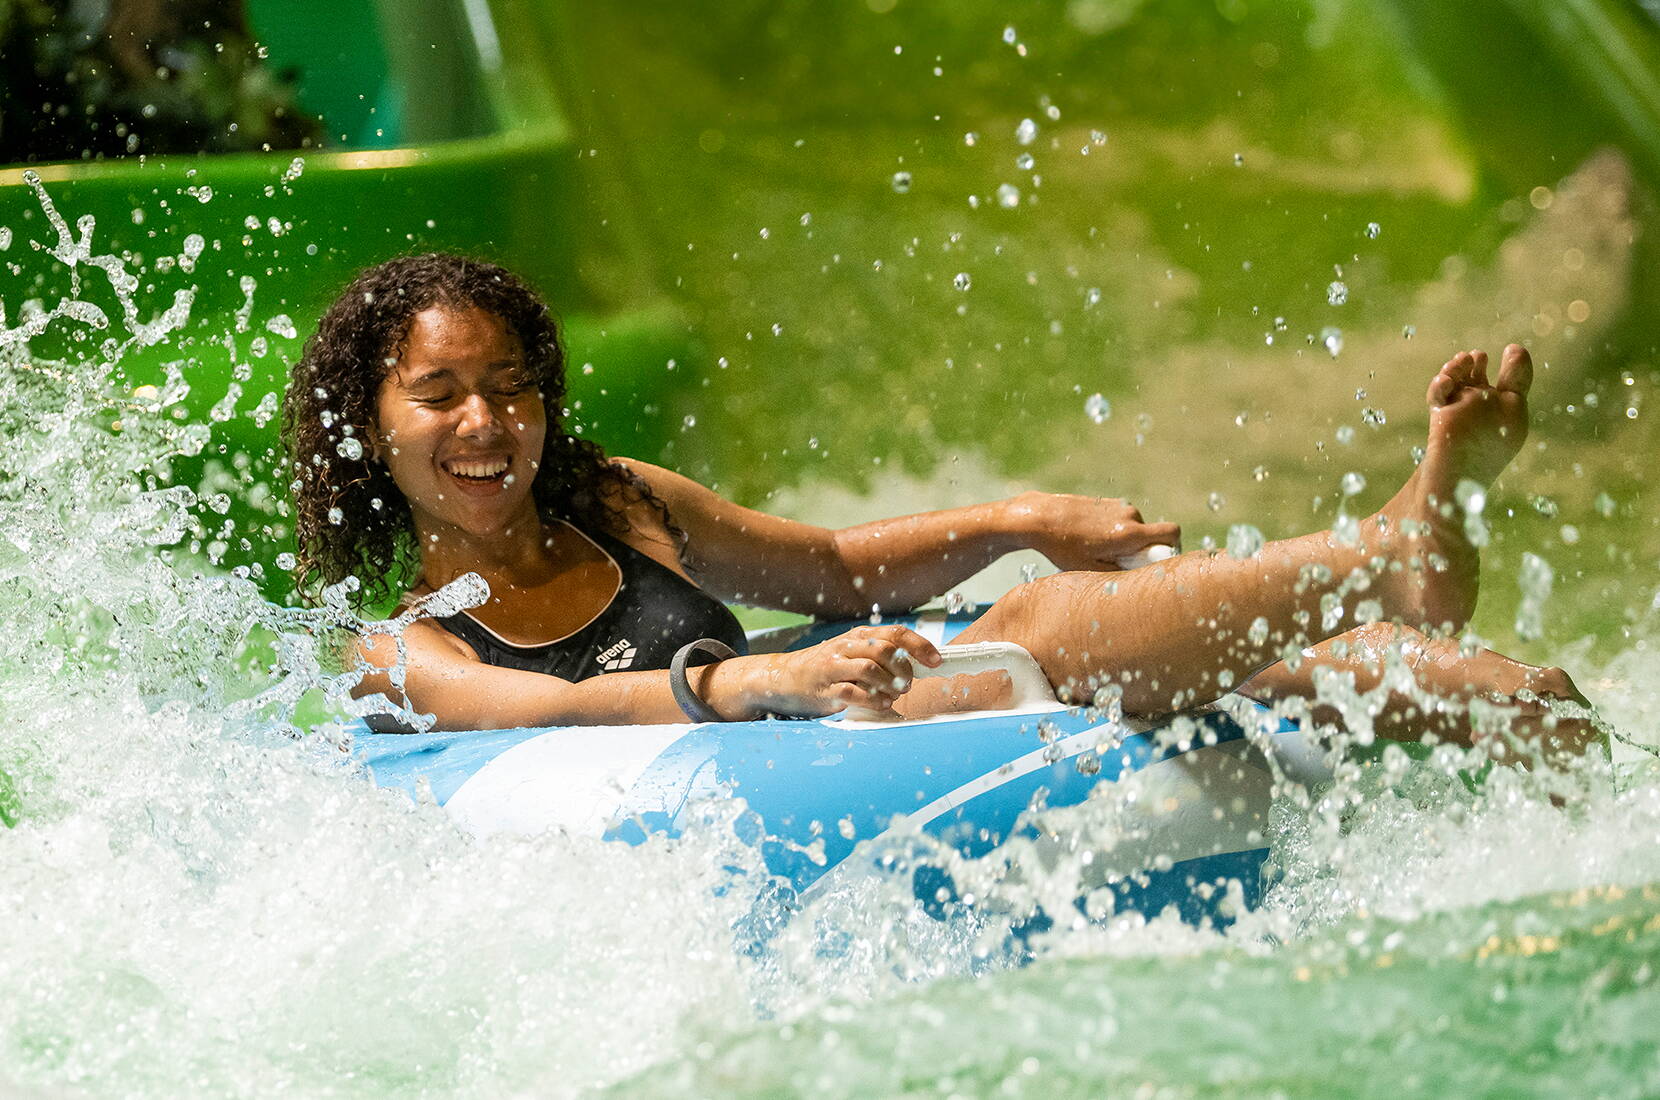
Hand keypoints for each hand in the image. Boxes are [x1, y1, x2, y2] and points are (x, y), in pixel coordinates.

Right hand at [744, 625, 942, 717]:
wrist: (784, 677)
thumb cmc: (826, 668)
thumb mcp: (852, 654)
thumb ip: (879, 657)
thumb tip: (917, 668)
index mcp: (858, 637)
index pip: (895, 633)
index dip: (919, 646)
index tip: (936, 661)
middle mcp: (846, 647)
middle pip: (885, 651)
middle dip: (903, 670)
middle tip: (906, 685)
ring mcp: (833, 667)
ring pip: (870, 669)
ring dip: (889, 686)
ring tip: (893, 696)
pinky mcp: (824, 689)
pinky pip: (853, 693)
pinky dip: (872, 701)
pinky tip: (880, 705)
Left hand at [1001, 490, 1180, 572]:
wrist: (1039, 517)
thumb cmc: (1063, 547)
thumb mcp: (1091, 570)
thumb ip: (1121, 573)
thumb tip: (1141, 577)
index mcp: (1129, 533)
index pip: (1172, 533)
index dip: (1171, 548)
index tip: (1154, 560)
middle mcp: (1129, 515)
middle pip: (1153, 534)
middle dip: (1142, 550)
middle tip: (1117, 562)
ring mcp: (1119, 505)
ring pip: (1136, 528)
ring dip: (1126, 541)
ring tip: (1097, 550)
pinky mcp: (1108, 501)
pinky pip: (1122, 521)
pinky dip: (1115, 531)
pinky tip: (1090, 538)